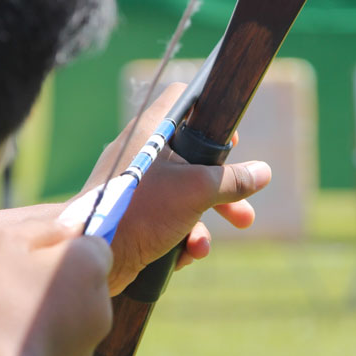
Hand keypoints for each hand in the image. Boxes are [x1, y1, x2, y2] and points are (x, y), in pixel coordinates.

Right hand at [0, 218, 111, 355]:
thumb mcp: (2, 244)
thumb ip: (39, 229)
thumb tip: (67, 226)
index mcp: (90, 264)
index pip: (91, 244)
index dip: (60, 246)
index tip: (30, 255)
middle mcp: (102, 301)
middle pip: (78, 281)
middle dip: (49, 281)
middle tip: (8, 287)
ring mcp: (90, 340)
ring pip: (67, 315)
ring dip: (42, 314)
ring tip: (2, 319)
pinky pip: (54, 347)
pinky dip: (36, 345)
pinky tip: (5, 347)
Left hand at [81, 83, 271, 293]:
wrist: (92, 253)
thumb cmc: (140, 211)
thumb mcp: (196, 190)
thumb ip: (233, 180)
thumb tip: (264, 172)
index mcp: (151, 130)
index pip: (185, 99)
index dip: (212, 114)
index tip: (232, 142)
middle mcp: (142, 153)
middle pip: (193, 158)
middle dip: (222, 190)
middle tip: (243, 210)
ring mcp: (136, 186)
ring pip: (183, 196)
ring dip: (202, 224)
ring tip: (204, 247)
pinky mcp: (132, 216)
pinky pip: (167, 221)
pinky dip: (179, 238)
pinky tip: (183, 256)